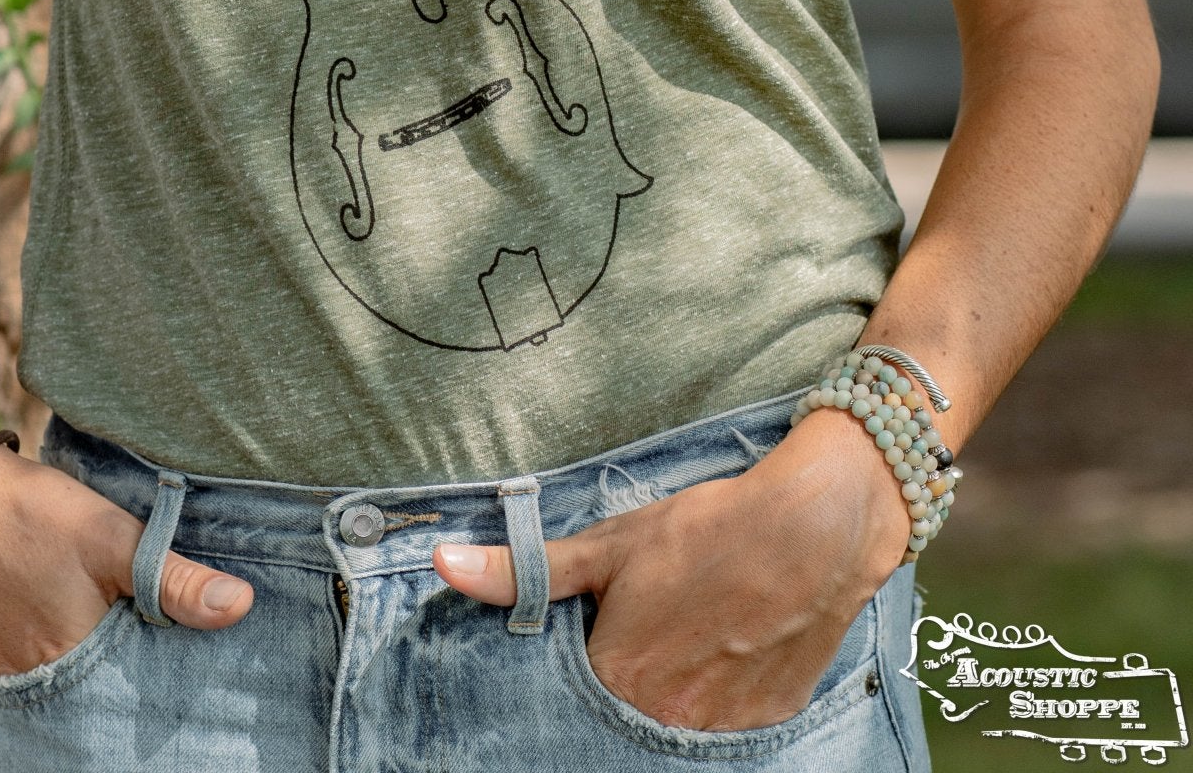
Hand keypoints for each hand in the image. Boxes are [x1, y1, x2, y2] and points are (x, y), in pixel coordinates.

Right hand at [0, 441, 252, 676]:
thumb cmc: (33, 515)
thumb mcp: (115, 539)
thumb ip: (175, 580)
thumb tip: (241, 607)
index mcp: (68, 666)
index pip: (133, 705)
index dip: (168, 690)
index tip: (203, 676)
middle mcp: (33, 679)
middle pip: (103, 695)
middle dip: (139, 681)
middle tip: (180, 657)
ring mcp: (5, 665)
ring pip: (74, 678)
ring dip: (106, 664)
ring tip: (144, 641)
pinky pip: (43, 664)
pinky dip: (73, 652)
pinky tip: (95, 627)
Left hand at [432, 409, 910, 731]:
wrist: (812, 527)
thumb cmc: (704, 530)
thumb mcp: (608, 545)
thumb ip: (525, 571)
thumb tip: (444, 562)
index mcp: (619, 682)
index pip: (572, 694)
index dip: (579, 660)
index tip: (593, 634)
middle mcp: (670, 723)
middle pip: (625, 712)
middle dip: (623, 679)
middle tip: (648, 627)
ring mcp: (725, 731)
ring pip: (678, 720)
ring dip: (673, 686)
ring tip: (689, 629)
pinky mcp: (771, 720)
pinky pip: (729, 721)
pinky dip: (720, 690)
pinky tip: (727, 641)